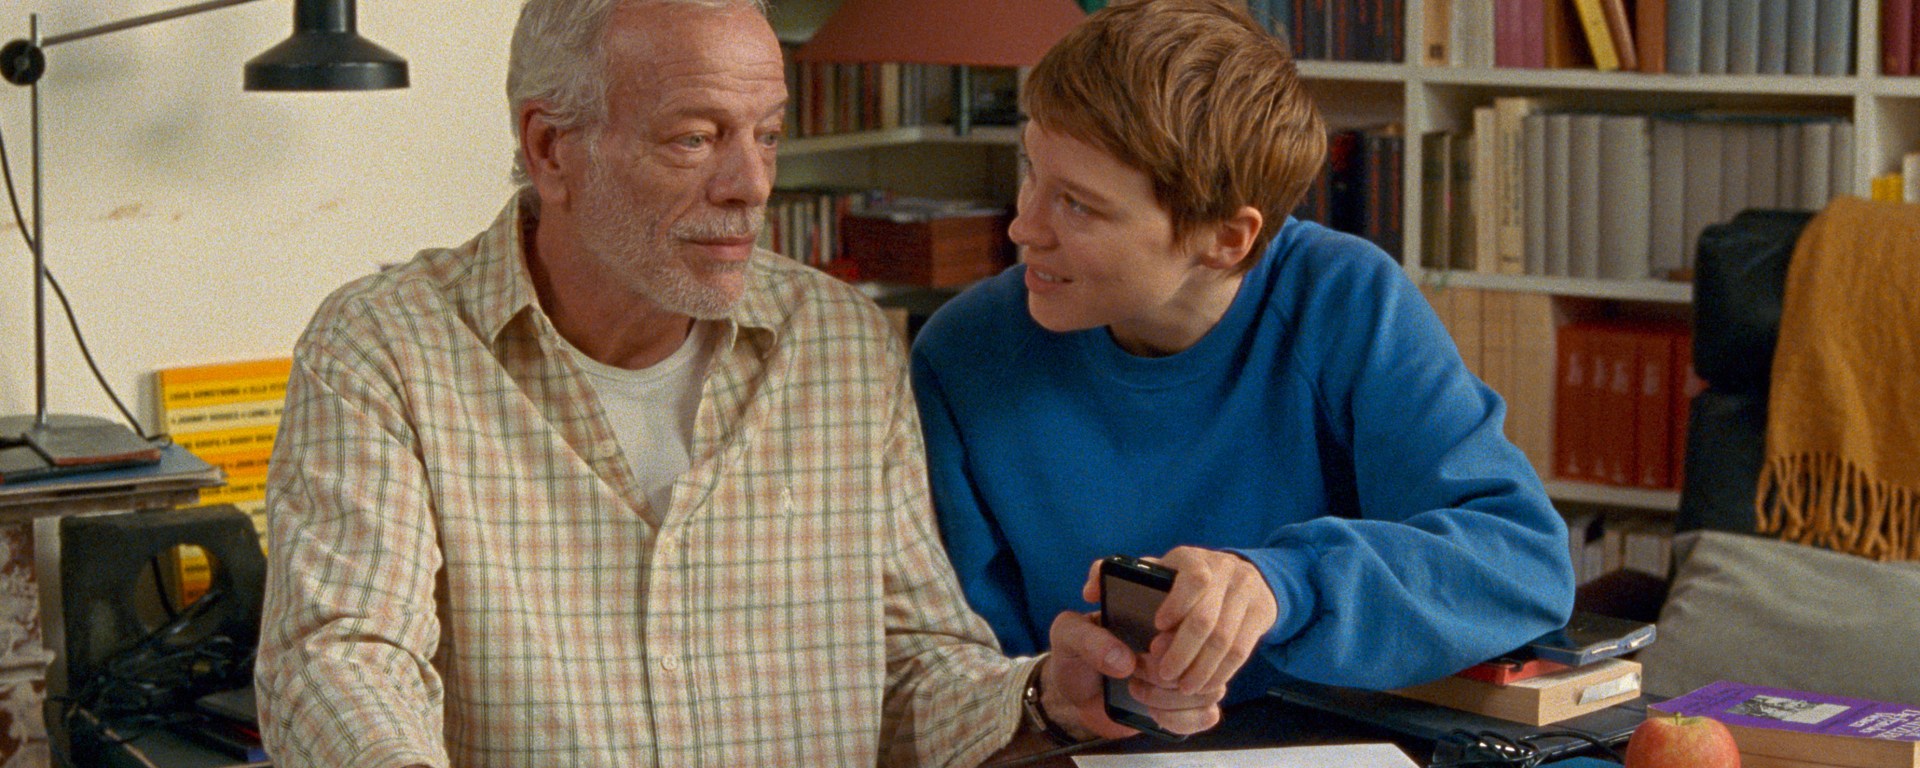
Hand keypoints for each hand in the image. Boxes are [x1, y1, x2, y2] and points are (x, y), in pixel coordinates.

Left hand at [1040, 610, 1223, 738]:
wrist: (1081, 692)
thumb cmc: (1079, 654)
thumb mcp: (1068, 635)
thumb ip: (1088, 637)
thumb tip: (1125, 660)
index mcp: (1159, 599)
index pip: (1197, 586)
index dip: (1182, 615)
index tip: (1154, 638)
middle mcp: (1186, 630)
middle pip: (1212, 643)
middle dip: (1169, 666)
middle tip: (1136, 669)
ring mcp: (1196, 667)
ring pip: (1212, 684)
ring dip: (1172, 696)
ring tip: (1137, 689)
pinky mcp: (1195, 699)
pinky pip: (1208, 714)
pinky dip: (1180, 718)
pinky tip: (1154, 712)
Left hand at [1082, 547, 1278, 696]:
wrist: (1237, 577)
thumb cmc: (1178, 583)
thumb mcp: (1151, 573)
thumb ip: (1116, 578)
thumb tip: (1090, 590)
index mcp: (1190, 559)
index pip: (1191, 578)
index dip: (1176, 605)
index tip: (1156, 628)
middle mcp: (1223, 571)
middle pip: (1207, 618)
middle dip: (1183, 651)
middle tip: (1163, 674)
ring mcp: (1246, 592)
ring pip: (1226, 640)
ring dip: (1202, 669)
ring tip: (1181, 687)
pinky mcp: (1262, 613)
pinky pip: (1243, 650)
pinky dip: (1221, 672)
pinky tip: (1203, 684)